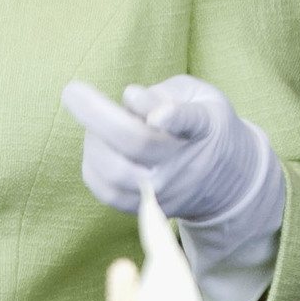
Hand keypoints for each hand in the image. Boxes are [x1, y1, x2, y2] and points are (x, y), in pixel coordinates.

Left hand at [61, 75, 277, 225]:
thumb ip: (166, 94)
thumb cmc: (203, 123)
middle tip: (73, 91)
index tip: (155, 113)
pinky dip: (92, 166)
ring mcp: (166, 190)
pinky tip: (96, 146)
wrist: (226, 179)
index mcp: (204, 126)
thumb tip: (130, 99)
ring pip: (116, 172)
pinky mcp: (148, 208)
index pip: (189, 121)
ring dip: (93, 141)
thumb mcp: (199, 96)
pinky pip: (107, 193)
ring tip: (94, 123)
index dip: (171, 116)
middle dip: (97, 115)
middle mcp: (185, 163)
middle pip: (138, 143)